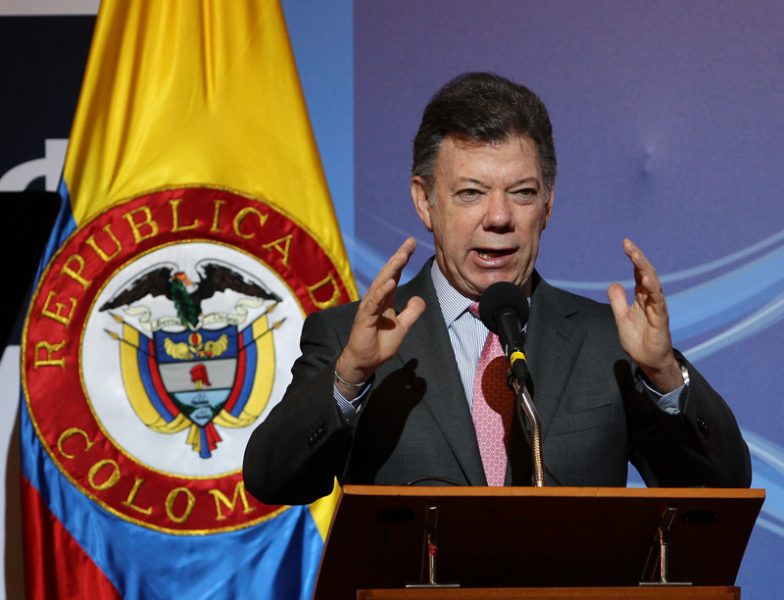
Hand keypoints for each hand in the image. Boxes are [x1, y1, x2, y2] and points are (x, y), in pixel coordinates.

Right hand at [335, 238, 425, 398]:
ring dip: (391, 269)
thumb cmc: (380, 344)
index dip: (403, 260)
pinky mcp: (365, 318)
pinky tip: (390, 282)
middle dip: (399, 257)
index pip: (395, 275)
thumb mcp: (402, 327)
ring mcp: (369, 307)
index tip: (412, 244)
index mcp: (384, 300)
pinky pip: (374, 303)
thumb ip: (411, 313)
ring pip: (381, 284)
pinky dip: (382, 292)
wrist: (365, 362)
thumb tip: (420, 298)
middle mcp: (376, 299)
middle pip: (388, 274)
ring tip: (402, 256)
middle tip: (410, 242)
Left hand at [607, 238, 682, 392]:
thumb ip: (618, 301)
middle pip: (646, 273)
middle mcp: (651, 299)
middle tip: (628, 244)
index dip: (633, 258)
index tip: (626, 243)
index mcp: (642, 297)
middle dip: (638, 258)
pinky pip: (657, 301)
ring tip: (635, 256)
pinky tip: (645, 279)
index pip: (638, 273)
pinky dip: (652, 289)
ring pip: (653, 284)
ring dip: (644, 269)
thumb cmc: (638, 340)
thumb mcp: (622, 317)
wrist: (648, 360)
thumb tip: (613, 284)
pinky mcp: (660, 319)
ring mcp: (657, 307)